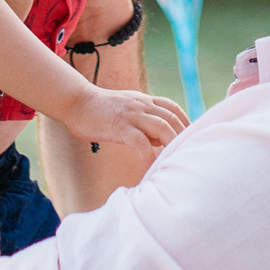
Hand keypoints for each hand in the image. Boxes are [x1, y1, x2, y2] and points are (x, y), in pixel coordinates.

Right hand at [60, 84, 189, 152]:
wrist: (76, 102)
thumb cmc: (100, 110)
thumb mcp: (127, 109)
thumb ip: (144, 120)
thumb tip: (160, 138)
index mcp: (144, 101)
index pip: (173, 108)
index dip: (186, 122)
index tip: (192, 138)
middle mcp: (142, 105)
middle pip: (171, 118)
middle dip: (183, 136)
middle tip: (189, 155)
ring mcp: (131, 115)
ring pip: (161, 127)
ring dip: (172, 144)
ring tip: (176, 162)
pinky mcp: (120, 127)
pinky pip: (140, 142)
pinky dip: (149, 155)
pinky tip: (150, 168)